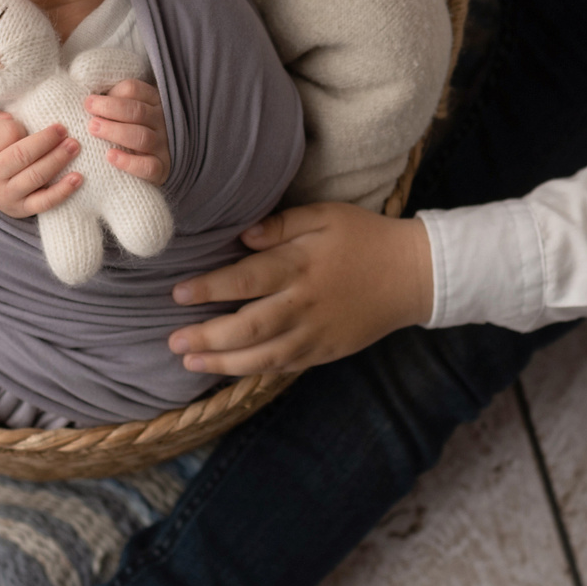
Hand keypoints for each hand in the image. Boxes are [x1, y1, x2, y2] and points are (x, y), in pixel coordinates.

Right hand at [0, 106, 80, 217]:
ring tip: (74, 147)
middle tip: (64, 130)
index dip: (19, 126)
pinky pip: (44, 202)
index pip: (5, 134)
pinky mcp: (23, 208)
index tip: (31, 121)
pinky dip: (62, 191)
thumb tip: (8, 117)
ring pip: (36, 177)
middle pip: (23, 155)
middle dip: (46, 141)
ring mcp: (8, 194)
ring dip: (58, 160)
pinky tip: (77, 178)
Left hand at [86, 79, 168, 185]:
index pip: (134, 90)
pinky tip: (110, 156)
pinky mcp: (162, 169)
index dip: (112, 93)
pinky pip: (148, 166)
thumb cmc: (133, 131)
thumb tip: (88, 100)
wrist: (157, 164)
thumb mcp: (129, 112)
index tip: (90, 101)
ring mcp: (163, 146)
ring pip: (142, 136)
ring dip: (115, 131)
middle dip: (110, 108)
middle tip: (89, 109)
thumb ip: (113, 103)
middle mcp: (161, 122)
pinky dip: (129, 162)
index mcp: (153, 102)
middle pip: (138, 111)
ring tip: (93, 128)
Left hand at [168, 205, 432, 376]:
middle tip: (173, 340)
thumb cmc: (365, 237)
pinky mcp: (326, 351)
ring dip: (223, 362)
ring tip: (190, 361)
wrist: (413, 274)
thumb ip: (282, 223)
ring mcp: (316, 333)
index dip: (209, 289)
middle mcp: (304, 304)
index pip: (245, 280)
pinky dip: (255, 371)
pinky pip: (285, 366)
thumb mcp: (325, 214)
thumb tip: (243, 237)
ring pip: (263, 356)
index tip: (178, 294)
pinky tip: (231, 369)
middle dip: (207, 336)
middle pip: (248, 327)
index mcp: (300, 266)